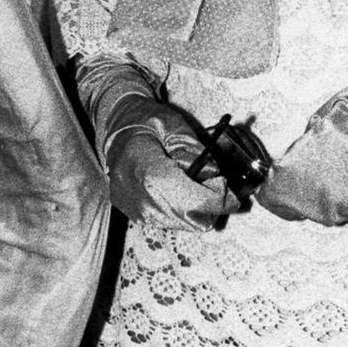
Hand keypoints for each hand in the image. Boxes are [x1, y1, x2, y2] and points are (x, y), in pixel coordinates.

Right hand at [76, 53, 238, 231]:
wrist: (118, 126)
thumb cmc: (148, 122)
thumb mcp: (177, 128)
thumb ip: (196, 154)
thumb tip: (215, 177)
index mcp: (145, 170)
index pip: (189, 199)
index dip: (215, 199)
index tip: (230, 191)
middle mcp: (137, 197)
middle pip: (188, 218)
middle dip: (210, 206)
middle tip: (217, 185)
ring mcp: (134, 209)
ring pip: (181, 225)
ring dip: (198, 210)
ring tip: (198, 185)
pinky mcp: (135, 215)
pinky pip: (168, 222)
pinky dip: (183, 211)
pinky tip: (183, 191)